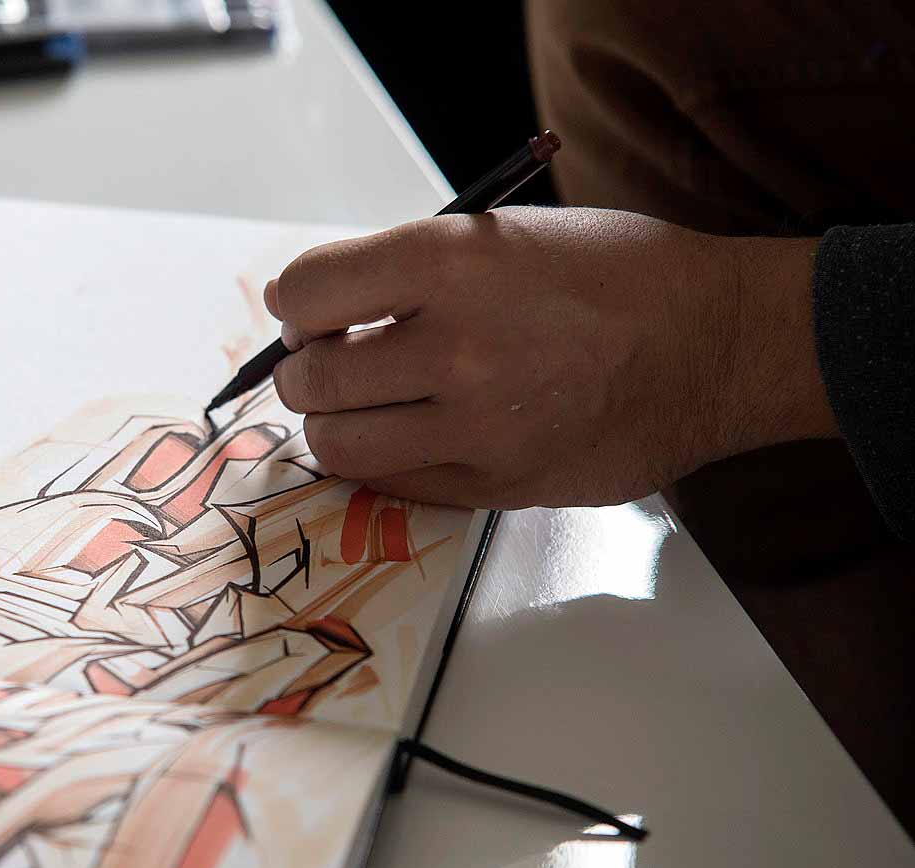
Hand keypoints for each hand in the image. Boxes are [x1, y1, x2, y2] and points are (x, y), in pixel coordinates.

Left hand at [267, 206, 836, 508]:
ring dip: (334, 422)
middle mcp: (454, 347)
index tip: (308, 310)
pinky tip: (408, 433)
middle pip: (309, 379)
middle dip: (305, 369)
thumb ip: (407, 270)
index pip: (306, 292)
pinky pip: (391, 484)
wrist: (718, 342)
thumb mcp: (502, 234)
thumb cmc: (614, 274)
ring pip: (336, 443)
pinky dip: (381, 460)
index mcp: (450, 263)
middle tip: (331, 360)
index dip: (296, 303)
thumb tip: (312, 307)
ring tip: (366, 402)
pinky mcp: (498, 485)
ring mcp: (476, 426)